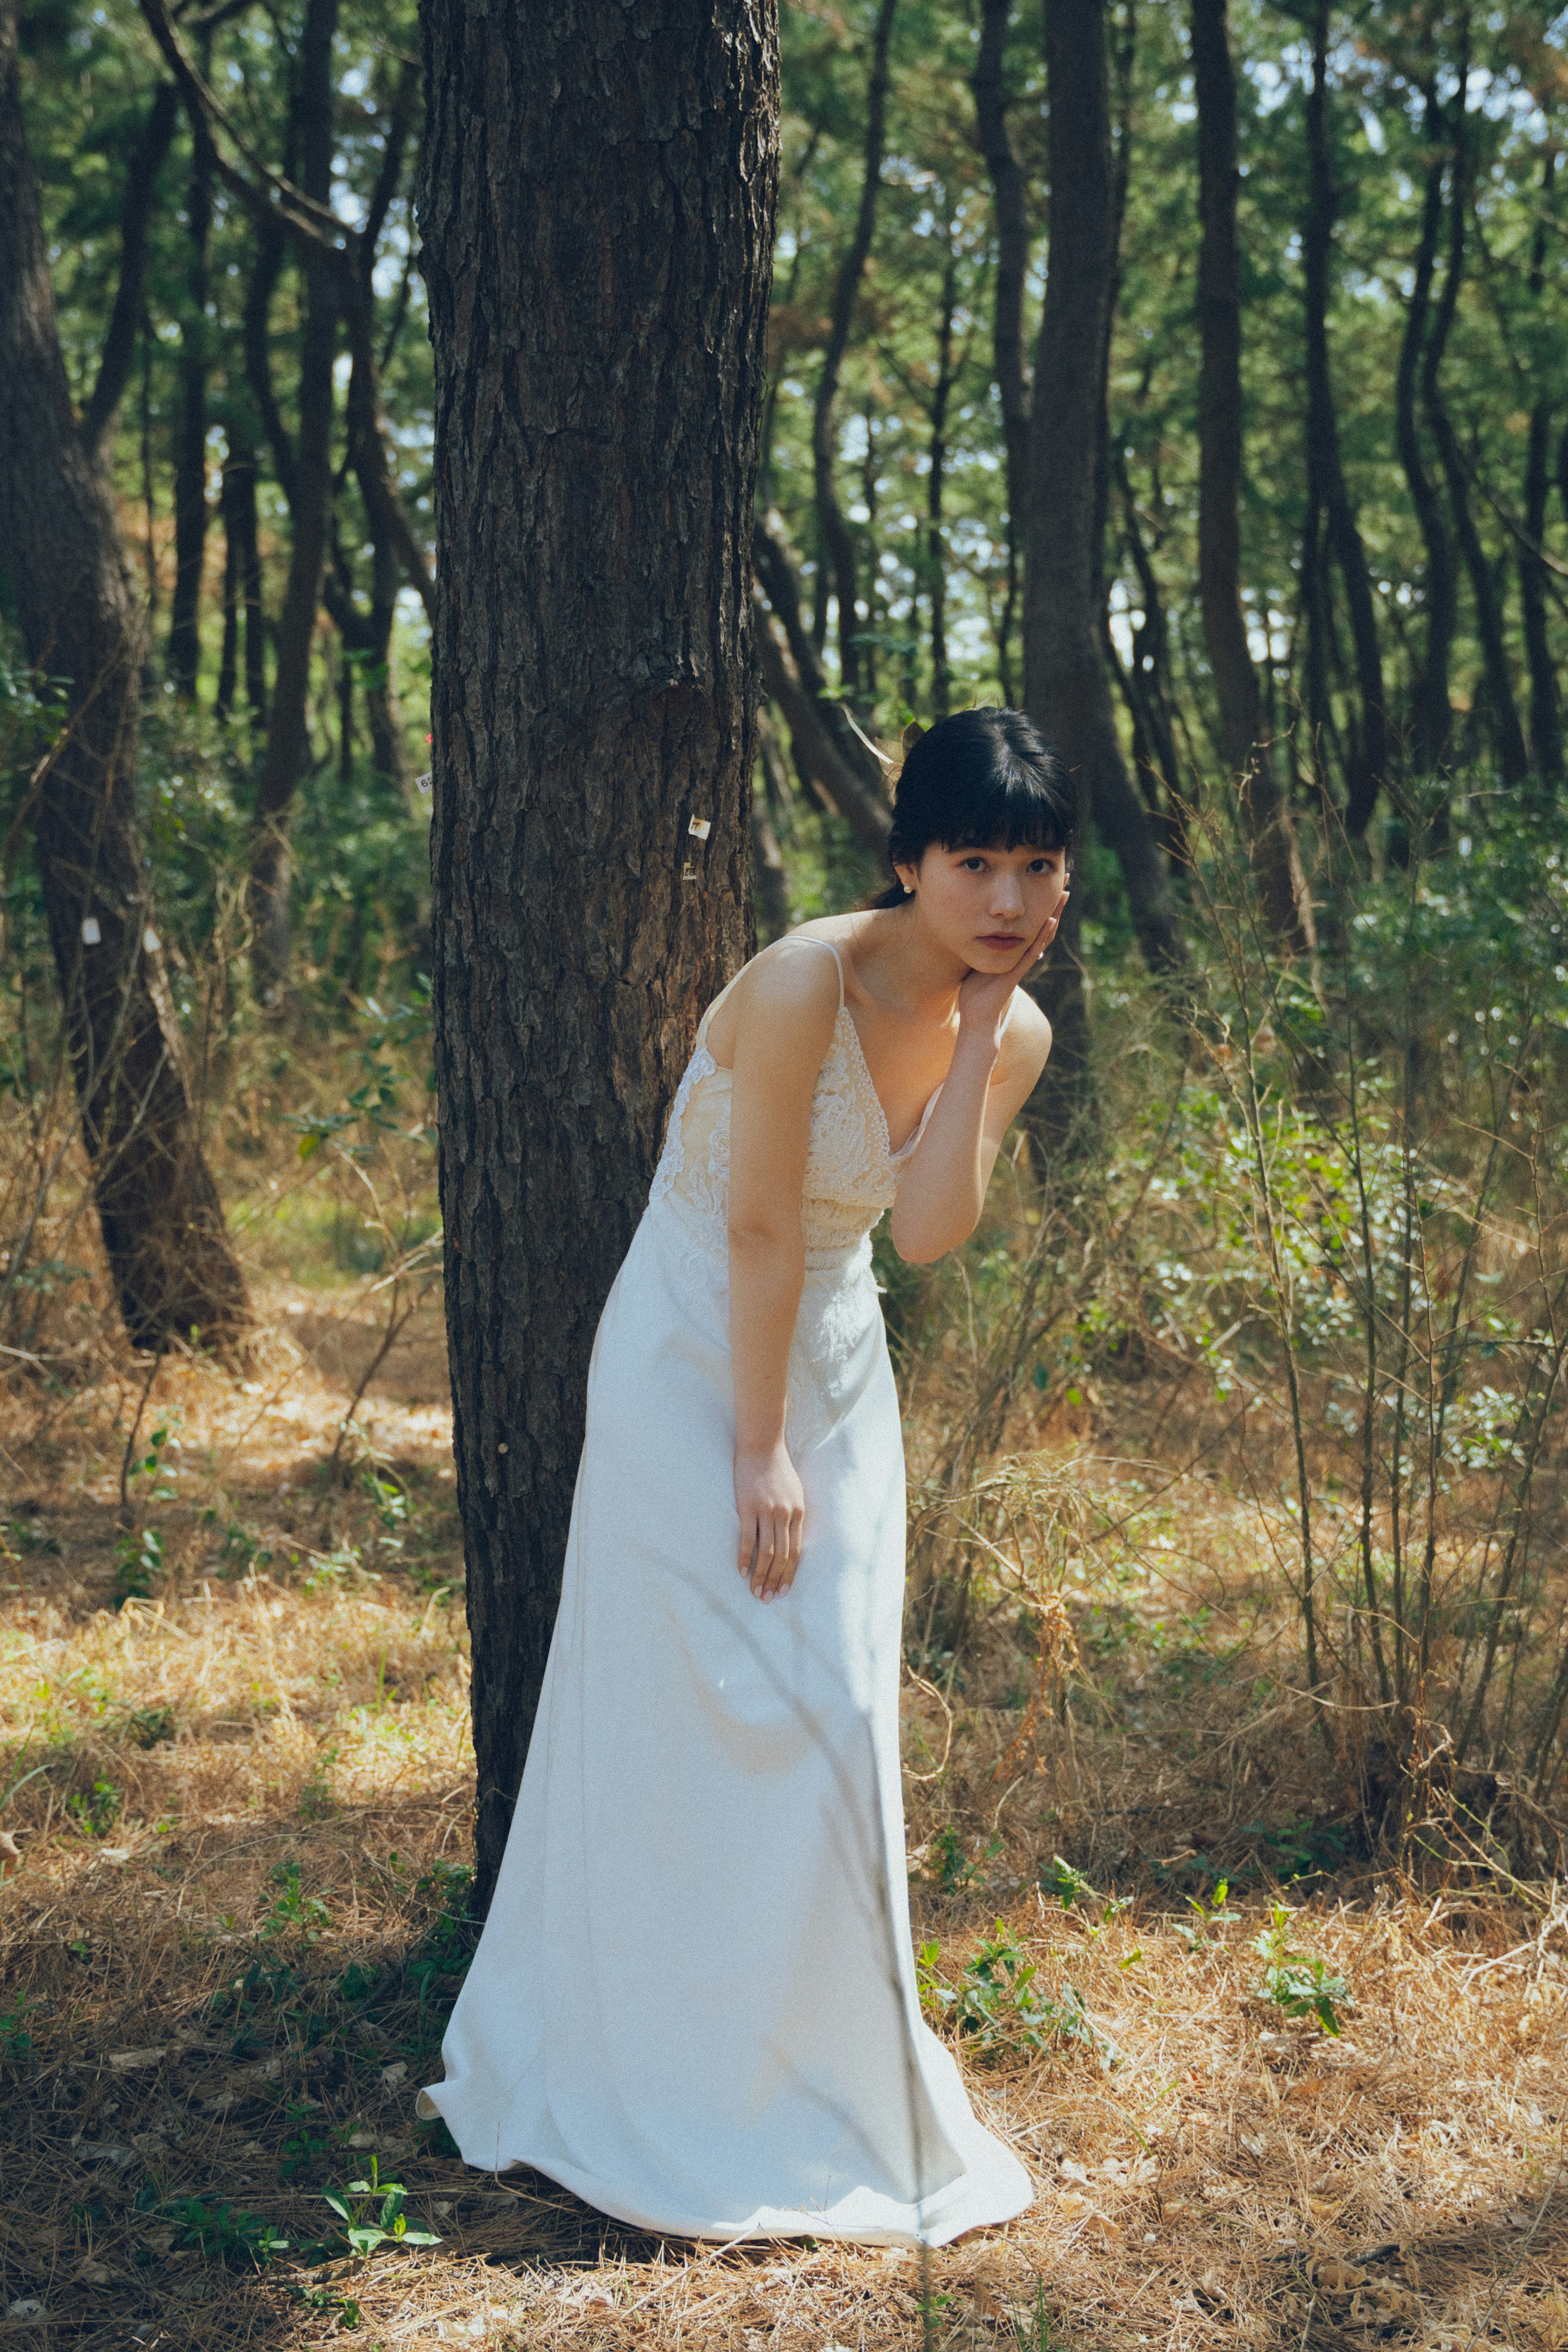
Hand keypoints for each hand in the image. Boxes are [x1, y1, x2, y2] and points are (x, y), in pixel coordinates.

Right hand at [734, 1440, 804, 1601]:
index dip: (789, 1574)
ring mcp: (766, 1511)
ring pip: (766, 1552)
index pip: (796, 1552)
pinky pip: (747, 1538)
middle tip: (767, 1599)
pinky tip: (741, 1571)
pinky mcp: (748, 1507)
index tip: (784, 1591)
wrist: (762, 1444)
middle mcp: (785, 1515)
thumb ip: (794, 1515)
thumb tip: (790, 1538)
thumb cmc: (778, 1468)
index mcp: (799, 1513)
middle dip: (775, 1581)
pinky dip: (744, 1558)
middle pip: (782, 1557)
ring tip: (755, 1592)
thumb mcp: (795, 1492)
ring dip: (760, 1575)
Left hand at [957, 890, 1069, 1038]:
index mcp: (1015, 950)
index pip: (1032, 922)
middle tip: (1065, 880)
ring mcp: (1022, 962)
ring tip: (1063, 894)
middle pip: (1044, 924)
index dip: (1041, 903)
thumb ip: (985, 944)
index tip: (1048, 881)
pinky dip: (1041, 937)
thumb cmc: (976, 991)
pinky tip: (1049, 921)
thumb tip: (979, 926)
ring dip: (1054, 913)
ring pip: (1043, 935)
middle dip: (1054, 902)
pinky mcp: (1016, 972)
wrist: (977, 1016)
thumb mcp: (981, 959)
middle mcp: (1023, 954)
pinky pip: (1031, 952)